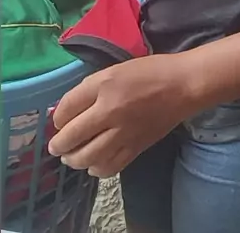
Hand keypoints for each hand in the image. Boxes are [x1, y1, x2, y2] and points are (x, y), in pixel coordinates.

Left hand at [48, 53, 196, 176]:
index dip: (58, 117)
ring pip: (88, 157)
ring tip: (71, 158)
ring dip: (74, 160)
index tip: (58, 121)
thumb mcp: (115, 70)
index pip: (68, 107)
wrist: (183, 85)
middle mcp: (110, 111)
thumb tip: (70, 108)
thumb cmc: (150, 71)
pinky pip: (110, 167)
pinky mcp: (136, 148)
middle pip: (73, 136)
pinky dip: (97, 169)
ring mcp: (123, 133)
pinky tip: (94, 165)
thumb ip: (91, 88)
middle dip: (59, 144)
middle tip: (55, 147)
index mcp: (104, 86)